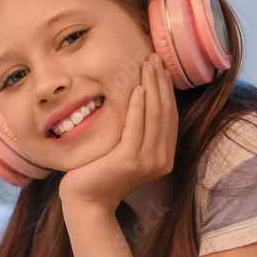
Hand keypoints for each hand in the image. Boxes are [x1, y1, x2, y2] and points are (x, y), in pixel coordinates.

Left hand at [58, 52, 177, 211]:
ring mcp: (148, 162)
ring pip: (154, 115)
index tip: (161, 67)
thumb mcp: (126, 148)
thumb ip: (139, 130)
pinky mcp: (130, 161)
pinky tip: (137, 88)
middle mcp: (162, 160)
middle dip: (161, 82)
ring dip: (152, 86)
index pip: (170, 116)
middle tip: (155, 58)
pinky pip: (136, 127)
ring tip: (147, 65)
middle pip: (165, 112)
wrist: (86, 199)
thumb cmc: (102, 170)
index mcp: (165, 156)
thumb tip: (142, 95)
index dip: (167, 90)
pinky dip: (138, 106)